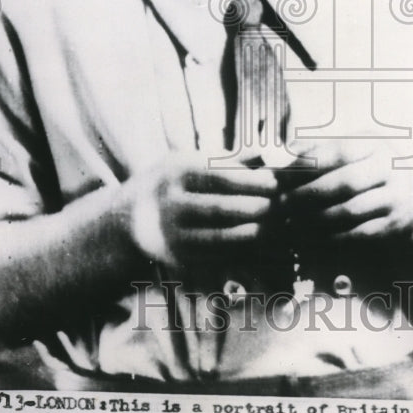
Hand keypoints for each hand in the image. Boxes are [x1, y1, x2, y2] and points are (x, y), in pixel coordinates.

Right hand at [125, 151, 276, 265]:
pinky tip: (257, 241)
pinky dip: (241, 249)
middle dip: (259, 208)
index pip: (222, 177)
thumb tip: (266, 153)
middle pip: (224, 208)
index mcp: (178, 173)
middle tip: (283, 206)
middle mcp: (172, 205)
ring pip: (223, 237)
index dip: (253, 181)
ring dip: (255, 232)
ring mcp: (174, 234)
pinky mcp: (180, 258)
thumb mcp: (191, 160)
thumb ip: (228, 159)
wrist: (129, 217)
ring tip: (276, 224)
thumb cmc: (173, 181)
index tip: (277, 183)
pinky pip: (217, 255)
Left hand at [280, 139, 412, 241]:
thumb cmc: (364, 170)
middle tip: (283, 203)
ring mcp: (398, 196)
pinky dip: (331, 236)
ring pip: (351, 211)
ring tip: (292, 221)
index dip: (309, 164)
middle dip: (308, 194)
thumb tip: (281, 155)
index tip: (283, 177)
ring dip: (316, 219)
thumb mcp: (349, 152)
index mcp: (376, 143)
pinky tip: (311, 237)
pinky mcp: (396, 223)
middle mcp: (391, 167)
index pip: (339, 151)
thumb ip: (317, 151)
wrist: (407, 200)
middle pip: (345, 182)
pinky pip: (359, 233)